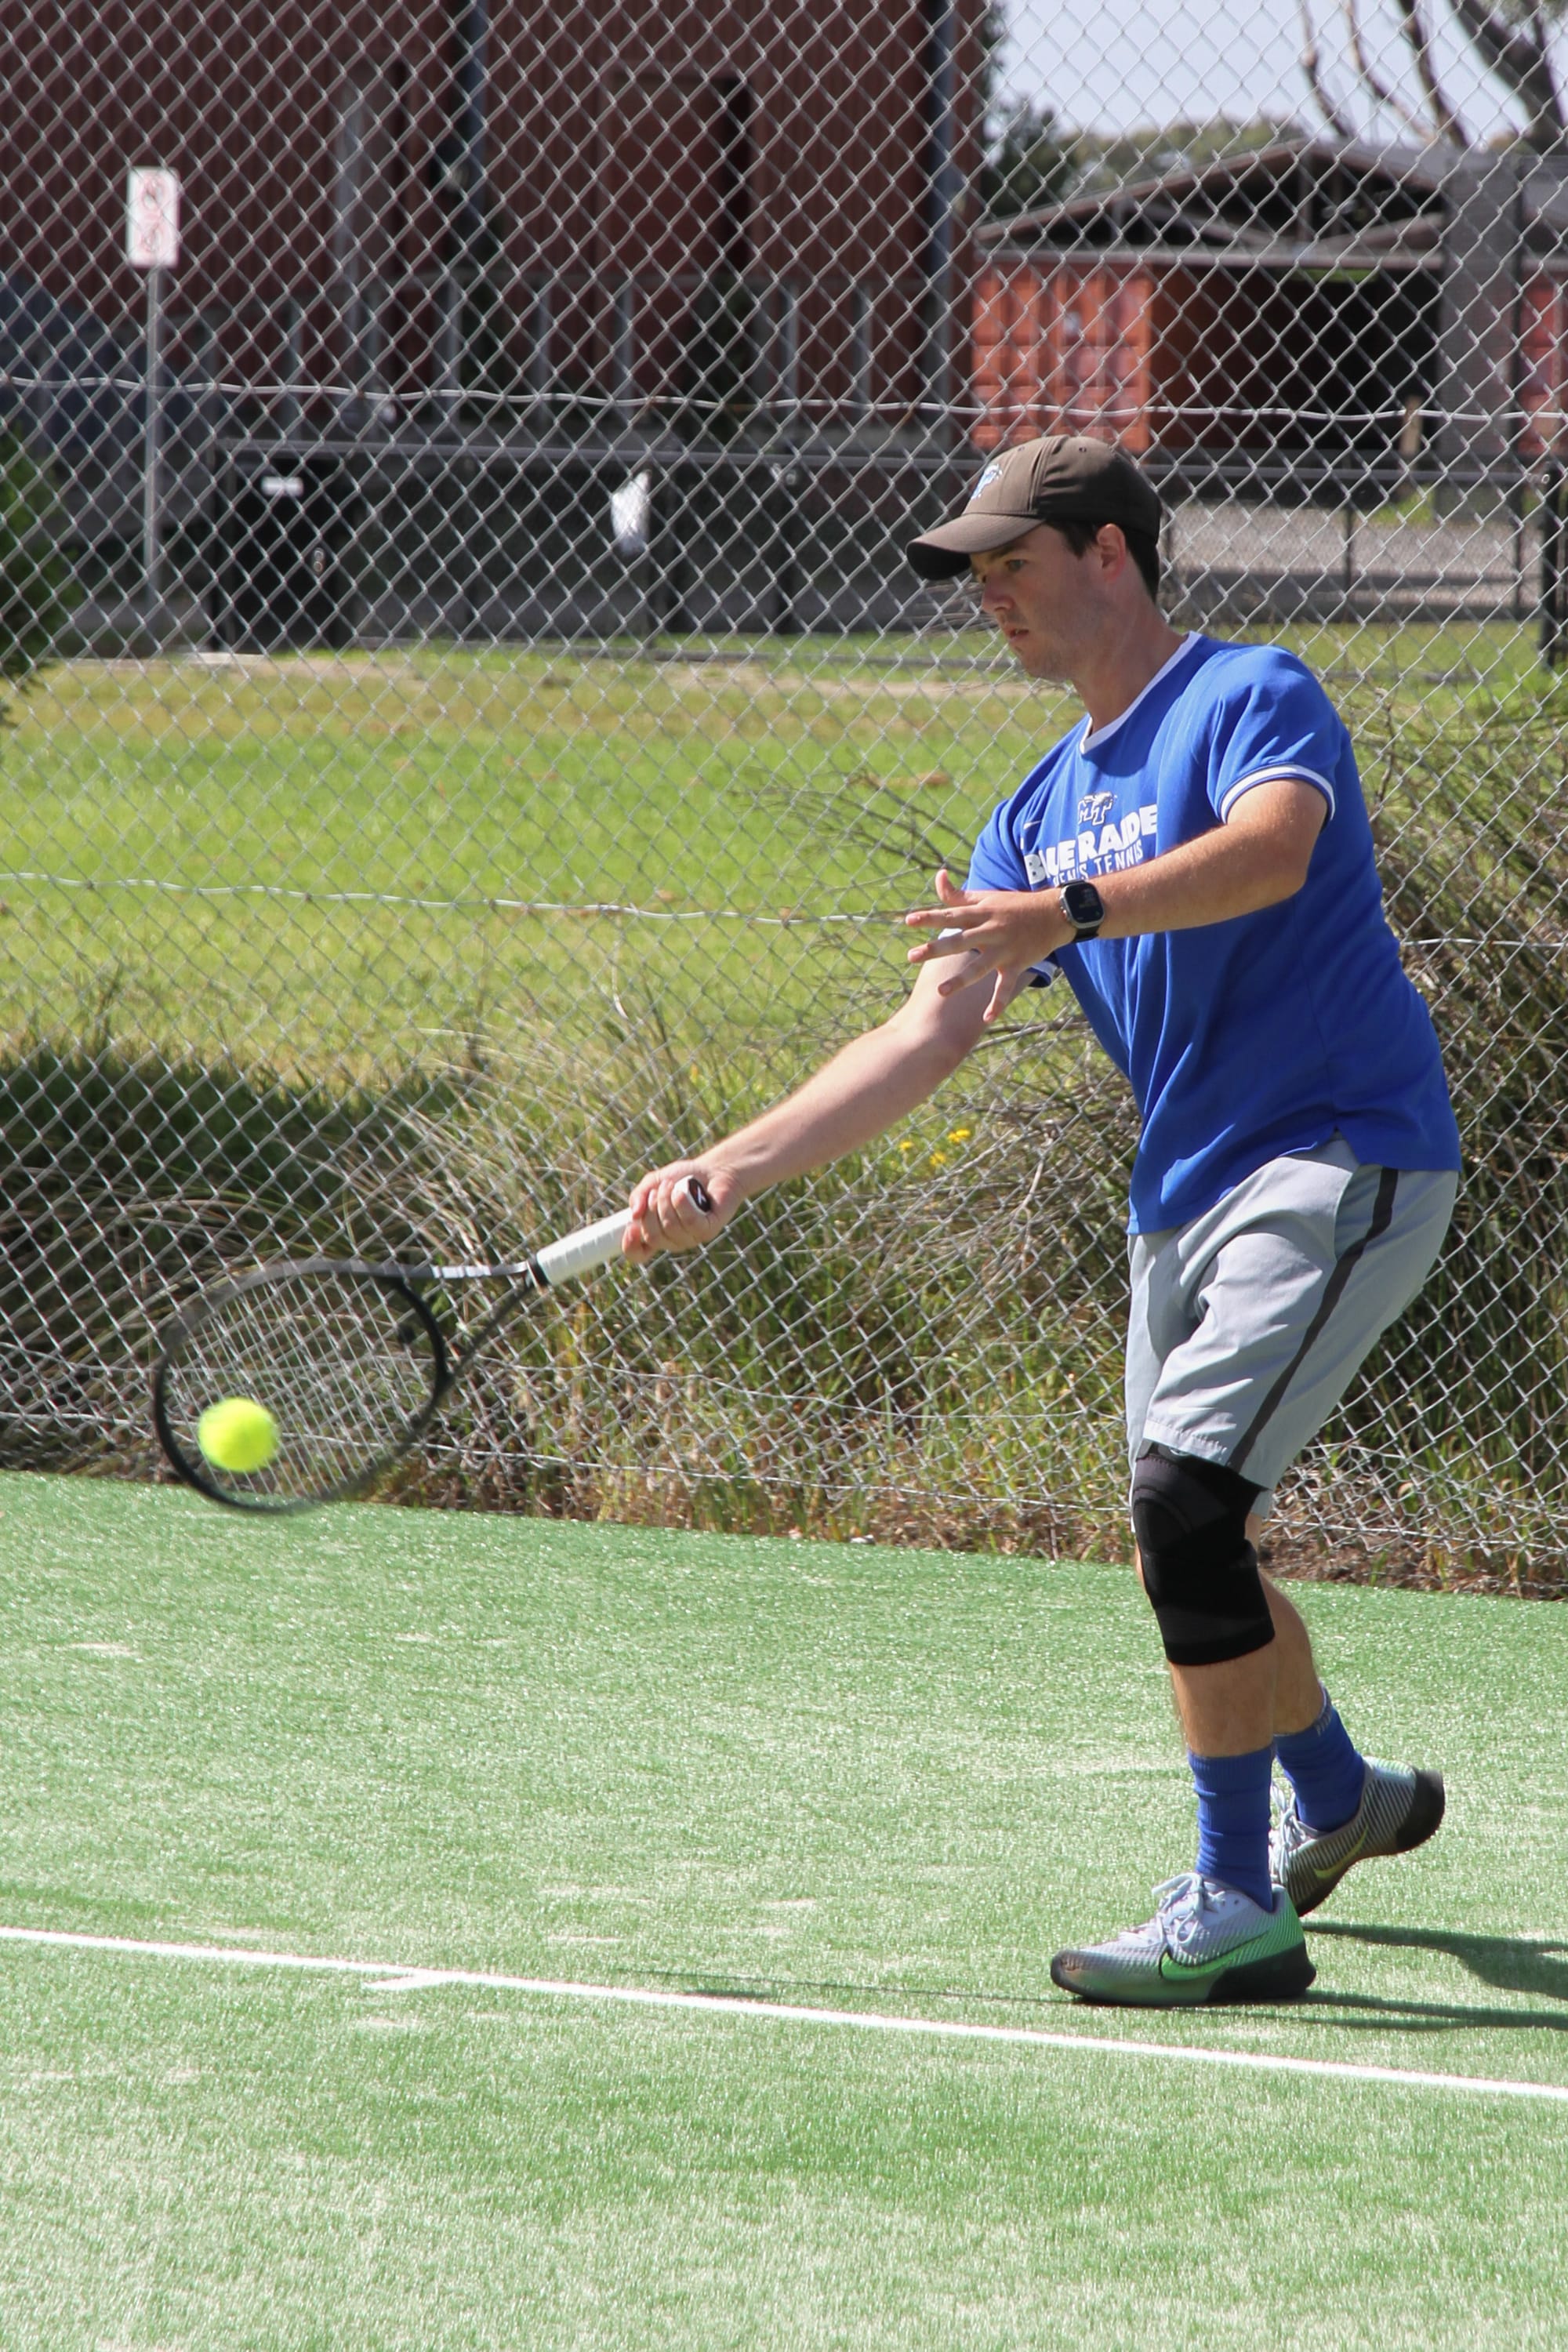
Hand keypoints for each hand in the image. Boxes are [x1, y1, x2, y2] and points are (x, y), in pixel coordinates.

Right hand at [623, 1160, 737, 1261]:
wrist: (714, 1169)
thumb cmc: (683, 1178)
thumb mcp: (653, 1182)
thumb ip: (638, 1196)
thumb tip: (634, 1214)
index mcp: (658, 1233)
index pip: (639, 1254)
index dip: (630, 1246)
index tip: (631, 1227)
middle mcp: (674, 1240)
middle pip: (652, 1237)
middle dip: (651, 1208)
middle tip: (659, 1189)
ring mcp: (691, 1237)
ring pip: (670, 1227)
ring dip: (666, 1200)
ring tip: (673, 1186)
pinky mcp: (708, 1230)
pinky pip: (689, 1221)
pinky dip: (682, 1203)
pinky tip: (682, 1191)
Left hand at [904, 869, 1065, 1023]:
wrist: (1054, 914)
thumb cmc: (1014, 905)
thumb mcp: (987, 897)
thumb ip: (958, 894)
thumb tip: (938, 876)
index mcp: (981, 913)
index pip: (952, 914)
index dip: (930, 917)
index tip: (909, 921)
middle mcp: (991, 930)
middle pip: (960, 940)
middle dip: (936, 949)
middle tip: (912, 956)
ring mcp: (1004, 950)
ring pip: (980, 967)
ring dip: (961, 981)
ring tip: (940, 992)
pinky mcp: (1017, 965)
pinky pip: (1005, 987)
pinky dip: (997, 1003)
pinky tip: (986, 1019)